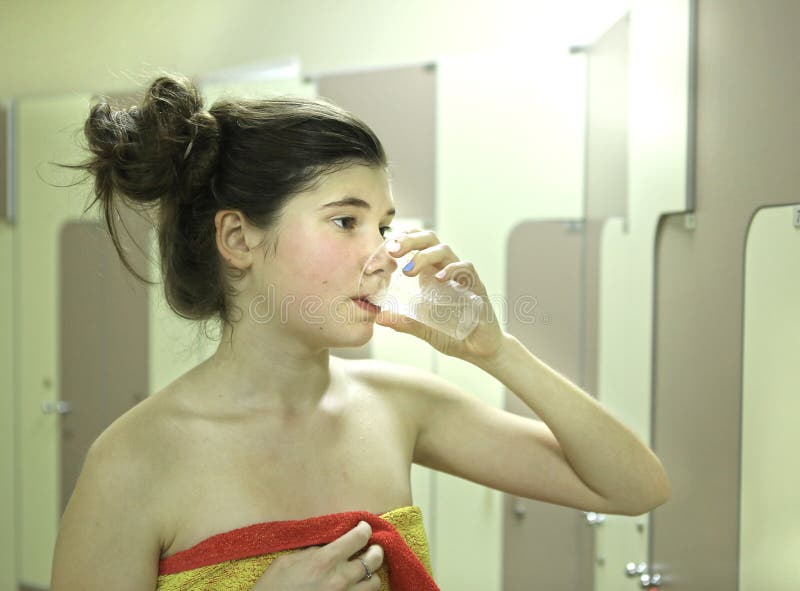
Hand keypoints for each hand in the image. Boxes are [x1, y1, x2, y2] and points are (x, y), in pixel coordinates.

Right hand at [252, 521, 382, 589]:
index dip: (364, 529)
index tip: (364, 527)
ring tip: (366, 571)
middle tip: (372, 548)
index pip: (357, 538)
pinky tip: (358, 587)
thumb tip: (327, 546)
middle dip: (375, 550)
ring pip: (375, 583)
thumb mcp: (287, 562)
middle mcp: (340, 579)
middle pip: (373, 559)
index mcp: (324, 561)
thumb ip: (312, 552)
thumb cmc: (273, 588)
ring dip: (372, 574)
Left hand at [375, 228, 505, 362]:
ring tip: (408, 271)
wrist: (478, 350)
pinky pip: (466, 268)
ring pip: (445, 250)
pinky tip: (439, 279)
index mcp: (431, 274)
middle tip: (393, 250)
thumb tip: (378, 318)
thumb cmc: (452, 334)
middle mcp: (445, 270)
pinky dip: (452, 270)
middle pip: (430, 240)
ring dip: (425, 256)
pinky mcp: (477, 286)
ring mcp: (462, 276)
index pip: (418, 244)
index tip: (386, 246)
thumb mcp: (422, 328)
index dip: (403, 238)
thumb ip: (403, 321)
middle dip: (410, 240)